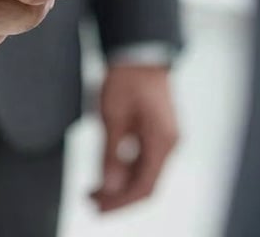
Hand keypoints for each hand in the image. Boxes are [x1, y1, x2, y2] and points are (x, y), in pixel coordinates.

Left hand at [91, 64, 178, 211]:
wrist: (139, 52)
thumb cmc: (126, 79)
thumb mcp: (112, 117)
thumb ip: (111, 154)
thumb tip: (109, 187)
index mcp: (162, 142)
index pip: (144, 187)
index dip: (120, 202)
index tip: (97, 208)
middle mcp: (169, 144)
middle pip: (145, 183)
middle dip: (118, 196)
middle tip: (90, 201)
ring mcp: (165, 138)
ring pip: (144, 172)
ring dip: (120, 183)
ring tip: (93, 188)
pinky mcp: (158, 131)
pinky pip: (143, 158)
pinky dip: (125, 167)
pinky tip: (106, 170)